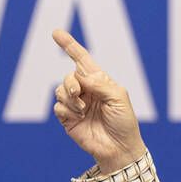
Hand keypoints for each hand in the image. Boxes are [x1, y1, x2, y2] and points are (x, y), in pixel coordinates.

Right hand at [51, 29, 147, 173]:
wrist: (119, 148)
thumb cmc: (124, 122)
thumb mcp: (119, 97)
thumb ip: (100, 83)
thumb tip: (80, 77)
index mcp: (99, 81)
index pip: (81, 59)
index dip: (69, 45)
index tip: (56, 32)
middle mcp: (86, 90)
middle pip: (68, 76)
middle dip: (70, 82)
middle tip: (78, 94)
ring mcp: (76, 104)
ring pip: (60, 91)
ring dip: (70, 99)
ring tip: (83, 110)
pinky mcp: (68, 118)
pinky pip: (58, 107)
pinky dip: (67, 111)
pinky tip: (79, 119)